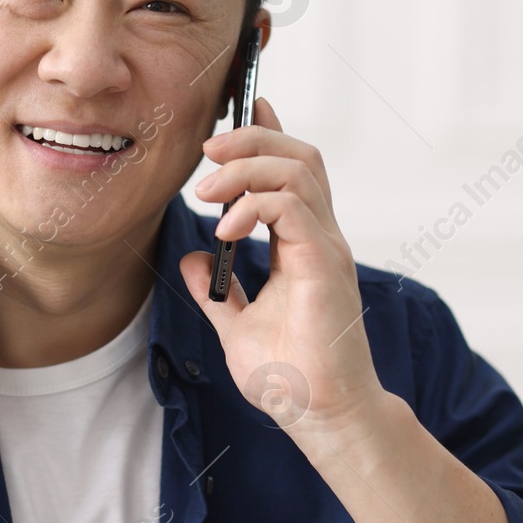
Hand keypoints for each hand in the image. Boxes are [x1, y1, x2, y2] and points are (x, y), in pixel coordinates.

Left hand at [179, 97, 388, 444]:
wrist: (319, 415)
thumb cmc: (291, 377)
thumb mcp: (237, 326)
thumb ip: (218, 291)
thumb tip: (195, 261)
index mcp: (305, 246)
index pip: (294, 172)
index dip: (270, 134)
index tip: (245, 107)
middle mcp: (321, 238)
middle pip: (300, 156)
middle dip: (252, 139)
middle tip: (207, 149)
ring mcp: (326, 248)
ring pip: (300, 170)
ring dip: (248, 166)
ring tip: (207, 188)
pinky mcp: (324, 264)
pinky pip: (292, 208)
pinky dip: (254, 205)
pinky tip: (226, 229)